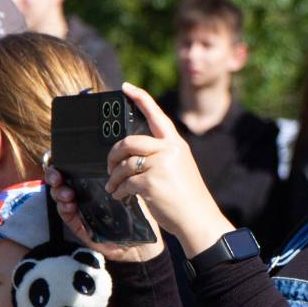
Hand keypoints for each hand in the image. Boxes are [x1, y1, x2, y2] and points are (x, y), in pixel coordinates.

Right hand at [45, 163, 164, 263]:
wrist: (142, 242)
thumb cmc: (137, 214)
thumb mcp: (129, 189)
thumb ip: (118, 174)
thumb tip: (113, 157)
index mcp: (94, 184)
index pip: (73, 169)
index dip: (62, 163)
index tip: (58, 160)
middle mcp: (84, 195)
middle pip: (61, 181)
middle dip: (54, 176)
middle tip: (58, 177)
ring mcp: (80, 210)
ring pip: (60, 197)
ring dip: (59, 193)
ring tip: (67, 194)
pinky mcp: (79, 226)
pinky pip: (66, 216)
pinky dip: (64, 209)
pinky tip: (69, 205)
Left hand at [102, 84, 232, 255]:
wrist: (199, 219)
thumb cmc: (187, 196)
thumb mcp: (179, 168)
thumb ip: (160, 157)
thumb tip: (131, 156)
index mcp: (176, 144)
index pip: (156, 115)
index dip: (140, 98)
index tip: (126, 87)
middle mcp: (169, 150)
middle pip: (129, 142)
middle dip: (113, 154)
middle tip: (109, 166)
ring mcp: (160, 165)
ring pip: (124, 164)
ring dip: (114, 178)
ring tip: (114, 188)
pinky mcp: (151, 182)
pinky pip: (125, 182)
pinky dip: (119, 191)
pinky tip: (121, 196)